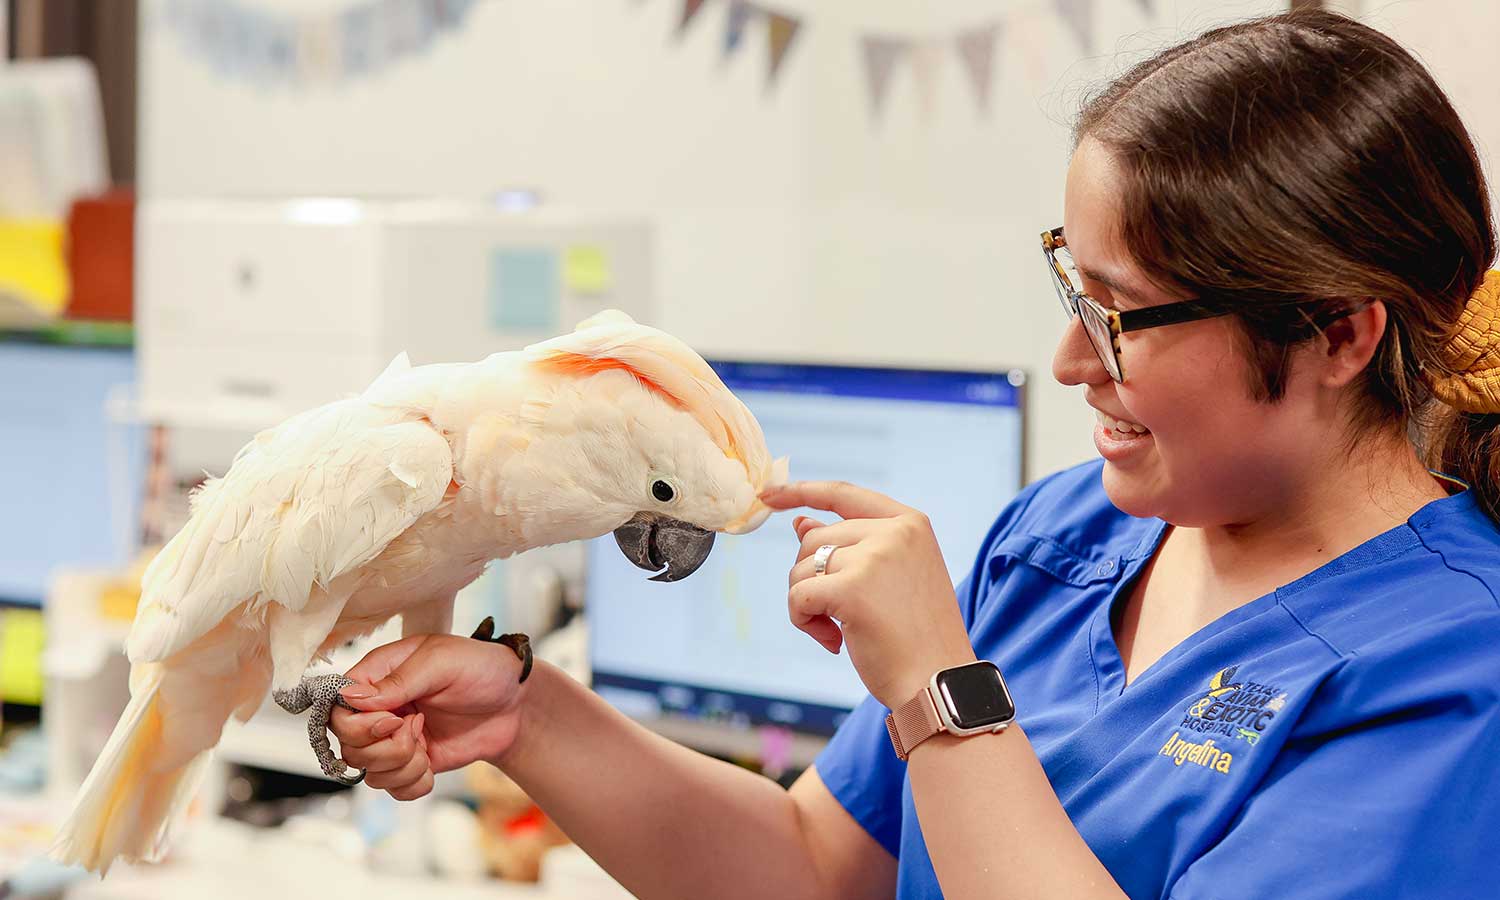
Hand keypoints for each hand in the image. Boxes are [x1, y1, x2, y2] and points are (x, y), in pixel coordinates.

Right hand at [330, 633, 527, 799]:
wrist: (517, 703)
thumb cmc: (481, 668)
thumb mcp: (441, 661)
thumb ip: (398, 680)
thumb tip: (352, 697)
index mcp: (378, 675)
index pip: (337, 707)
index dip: (358, 724)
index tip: (395, 719)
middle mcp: (380, 709)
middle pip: (348, 746)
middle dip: (385, 747)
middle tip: (418, 727)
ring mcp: (394, 738)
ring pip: (369, 773)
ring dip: (401, 767)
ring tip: (427, 744)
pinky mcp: (412, 763)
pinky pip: (393, 790)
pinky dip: (412, 784)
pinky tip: (432, 766)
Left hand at [758, 481, 976, 709]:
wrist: (937, 683)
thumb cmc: (916, 637)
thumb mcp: (888, 580)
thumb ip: (850, 547)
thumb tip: (800, 524)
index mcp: (910, 523)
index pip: (844, 494)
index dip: (802, 492)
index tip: (768, 496)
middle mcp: (894, 532)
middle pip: (816, 538)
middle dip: (812, 577)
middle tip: (835, 617)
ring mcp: (873, 557)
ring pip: (802, 567)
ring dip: (807, 602)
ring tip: (837, 632)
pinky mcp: (852, 588)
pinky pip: (798, 595)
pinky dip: (802, 620)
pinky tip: (832, 641)